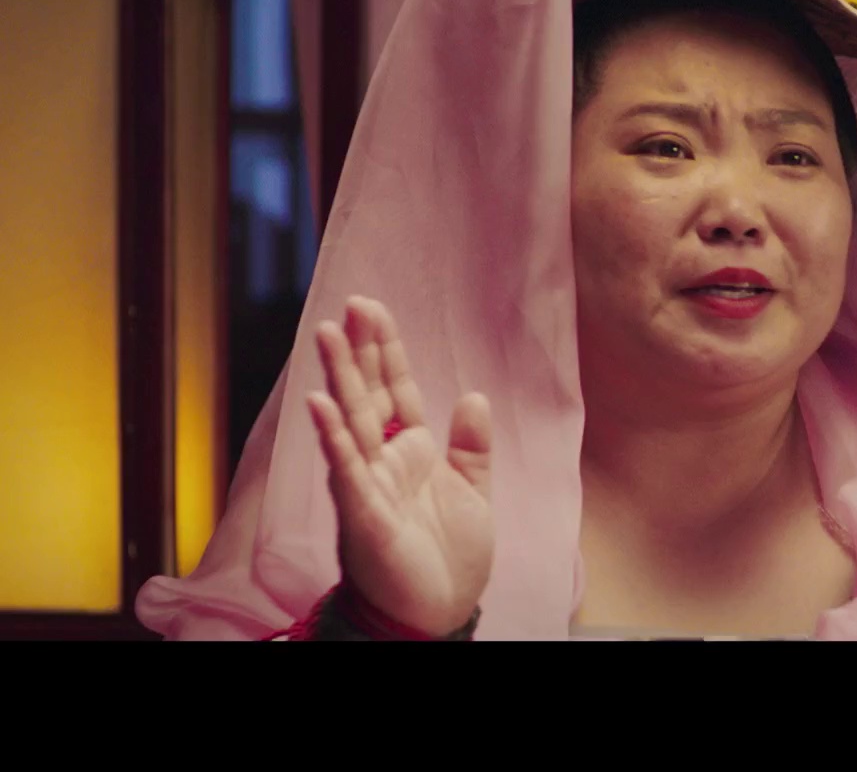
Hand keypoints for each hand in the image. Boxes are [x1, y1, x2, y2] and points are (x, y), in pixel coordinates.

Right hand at [307, 296, 494, 636]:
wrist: (436, 613)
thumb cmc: (448, 557)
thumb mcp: (473, 492)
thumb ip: (472, 446)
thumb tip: (473, 395)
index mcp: (410, 452)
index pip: (396, 389)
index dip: (385, 349)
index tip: (372, 309)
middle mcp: (382, 462)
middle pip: (368, 395)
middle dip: (357, 350)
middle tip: (346, 305)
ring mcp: (368, 486)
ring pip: (350, 422)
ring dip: (338, 378)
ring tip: (324, 334)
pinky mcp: (364, 514)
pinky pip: (346, 471)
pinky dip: (334, 438)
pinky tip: (320, 404)